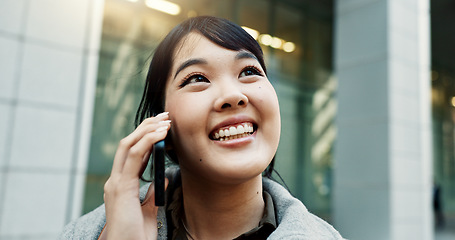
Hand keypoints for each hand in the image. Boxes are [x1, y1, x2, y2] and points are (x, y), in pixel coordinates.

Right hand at [100, 112, 170, 239]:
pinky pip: (134, 156)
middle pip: (128, 144)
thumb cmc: (137, 234)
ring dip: (148, 130)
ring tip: (165, 121)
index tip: (163, 127)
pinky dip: (148, 141)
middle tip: (165, 116)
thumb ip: (153, 193)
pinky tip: (161, 134)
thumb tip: (163, 179)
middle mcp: (115, 181)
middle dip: (146, 127)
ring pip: (129, 145)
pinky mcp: (121, 187)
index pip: (132, 153)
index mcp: (121, 185)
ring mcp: (116, 183)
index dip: (147, 137)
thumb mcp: (149, 210)